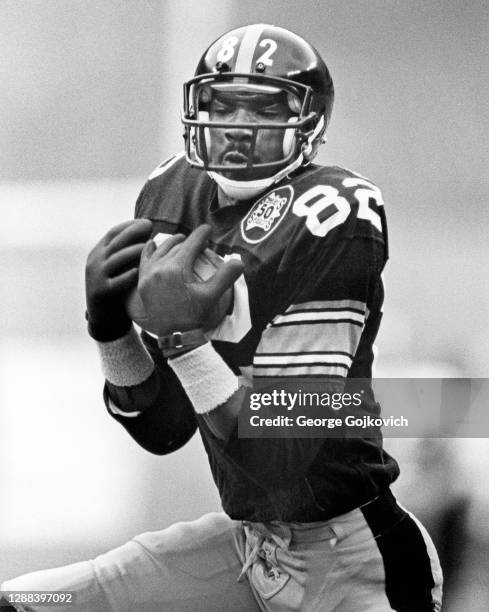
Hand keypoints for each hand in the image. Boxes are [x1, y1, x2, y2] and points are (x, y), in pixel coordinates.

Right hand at [85, 219, 152, 340]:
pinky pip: (117, 282)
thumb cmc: (118, 288)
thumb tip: (151, 233)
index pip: (114, 233)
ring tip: (149, 246)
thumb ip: (129, 252)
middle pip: (115, 242)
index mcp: (98, 253)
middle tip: (150, 227)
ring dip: (133, 250)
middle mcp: (95, 262)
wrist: (104, 318)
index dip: (130, 225)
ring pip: (116, 259)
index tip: (146, 223)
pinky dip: (129, 275)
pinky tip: (141, 270)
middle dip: (132, 232)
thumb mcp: (119, 267)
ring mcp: (97, 277)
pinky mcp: (102, 292)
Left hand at [138, 225, 243, 335]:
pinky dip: (150, 250)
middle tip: (199, 242)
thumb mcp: (212, 296)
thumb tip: (240, 260)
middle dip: (189, 240)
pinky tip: (154, 246)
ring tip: (181, 242)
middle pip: (176, 245)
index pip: (191, 243)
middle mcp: (159, 268)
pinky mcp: (142, 282)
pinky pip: (144, 259)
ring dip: (172, 244)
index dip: (202, 234)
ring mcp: (148, 274)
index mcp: (176, 268)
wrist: (175, 336)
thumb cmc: (195, 315)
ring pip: (160, 249)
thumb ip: (226, 276)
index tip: (208, 229)